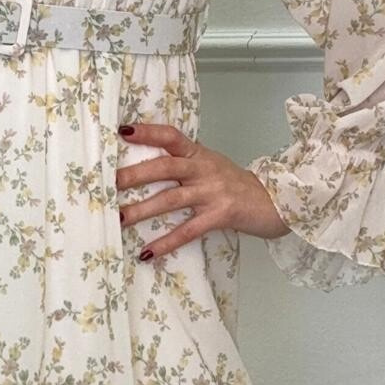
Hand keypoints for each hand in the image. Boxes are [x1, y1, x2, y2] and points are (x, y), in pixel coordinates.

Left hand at [115, 122, 289, 259]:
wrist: (275, 201)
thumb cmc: (235, 184)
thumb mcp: (210, 165)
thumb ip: (184, 163)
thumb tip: (142, 168)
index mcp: (199, 154)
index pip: (171, 136)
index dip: (148, 132)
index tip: (123, 130)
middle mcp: (204, 169)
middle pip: (165, 167)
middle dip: (135, 175)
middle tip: (109, 183)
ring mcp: (212, 193)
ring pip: (171, 200)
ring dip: (142, 210)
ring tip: (118, 218)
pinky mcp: (220, 216)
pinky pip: (188, 231)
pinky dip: (166, 243)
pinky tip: (147, 253)